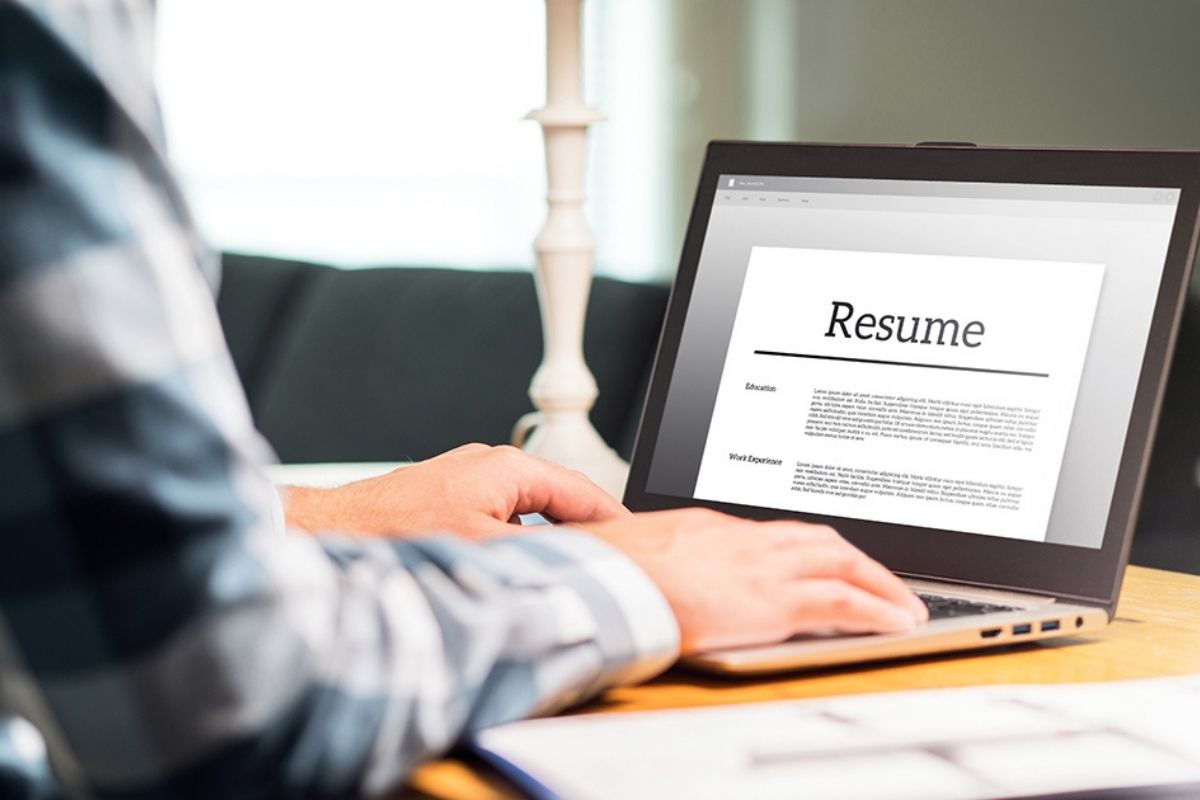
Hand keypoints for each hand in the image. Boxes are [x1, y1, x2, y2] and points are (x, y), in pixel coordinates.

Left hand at [281, 443, 629, 538]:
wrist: (327, 532)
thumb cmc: (391, 531)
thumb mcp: (484, 547)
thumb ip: (541, 553)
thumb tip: (584, 565)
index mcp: (507, 467)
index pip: (582, 491)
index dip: (616, 520)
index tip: (640, 542)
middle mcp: (489, 466)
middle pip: (559, 498)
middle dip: (588, 528)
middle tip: (615, 559)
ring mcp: (467, 481)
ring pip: (530, 511)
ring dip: (551, 538)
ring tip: (572, 569)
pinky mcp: (447, 499)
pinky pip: (503, 518)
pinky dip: (521, 541)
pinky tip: (517, 569)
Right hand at [577, 508, 928, 653]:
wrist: (600, 582)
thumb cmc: (604, 574)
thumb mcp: (634, 557)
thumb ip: (660, 563)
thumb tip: (656, 578)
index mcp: (709, 527)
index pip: (774, 535)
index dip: (806, 549)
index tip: (821, 563)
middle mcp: (742, 539)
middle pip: (816, 538)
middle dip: (855, 558)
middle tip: (882, 578)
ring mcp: (759, 566)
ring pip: (840, 561)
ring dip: (879, 581)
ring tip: (902, 603)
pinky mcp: (769, 600)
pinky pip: (841, 600)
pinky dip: (875, 608)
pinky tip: (895, 621)